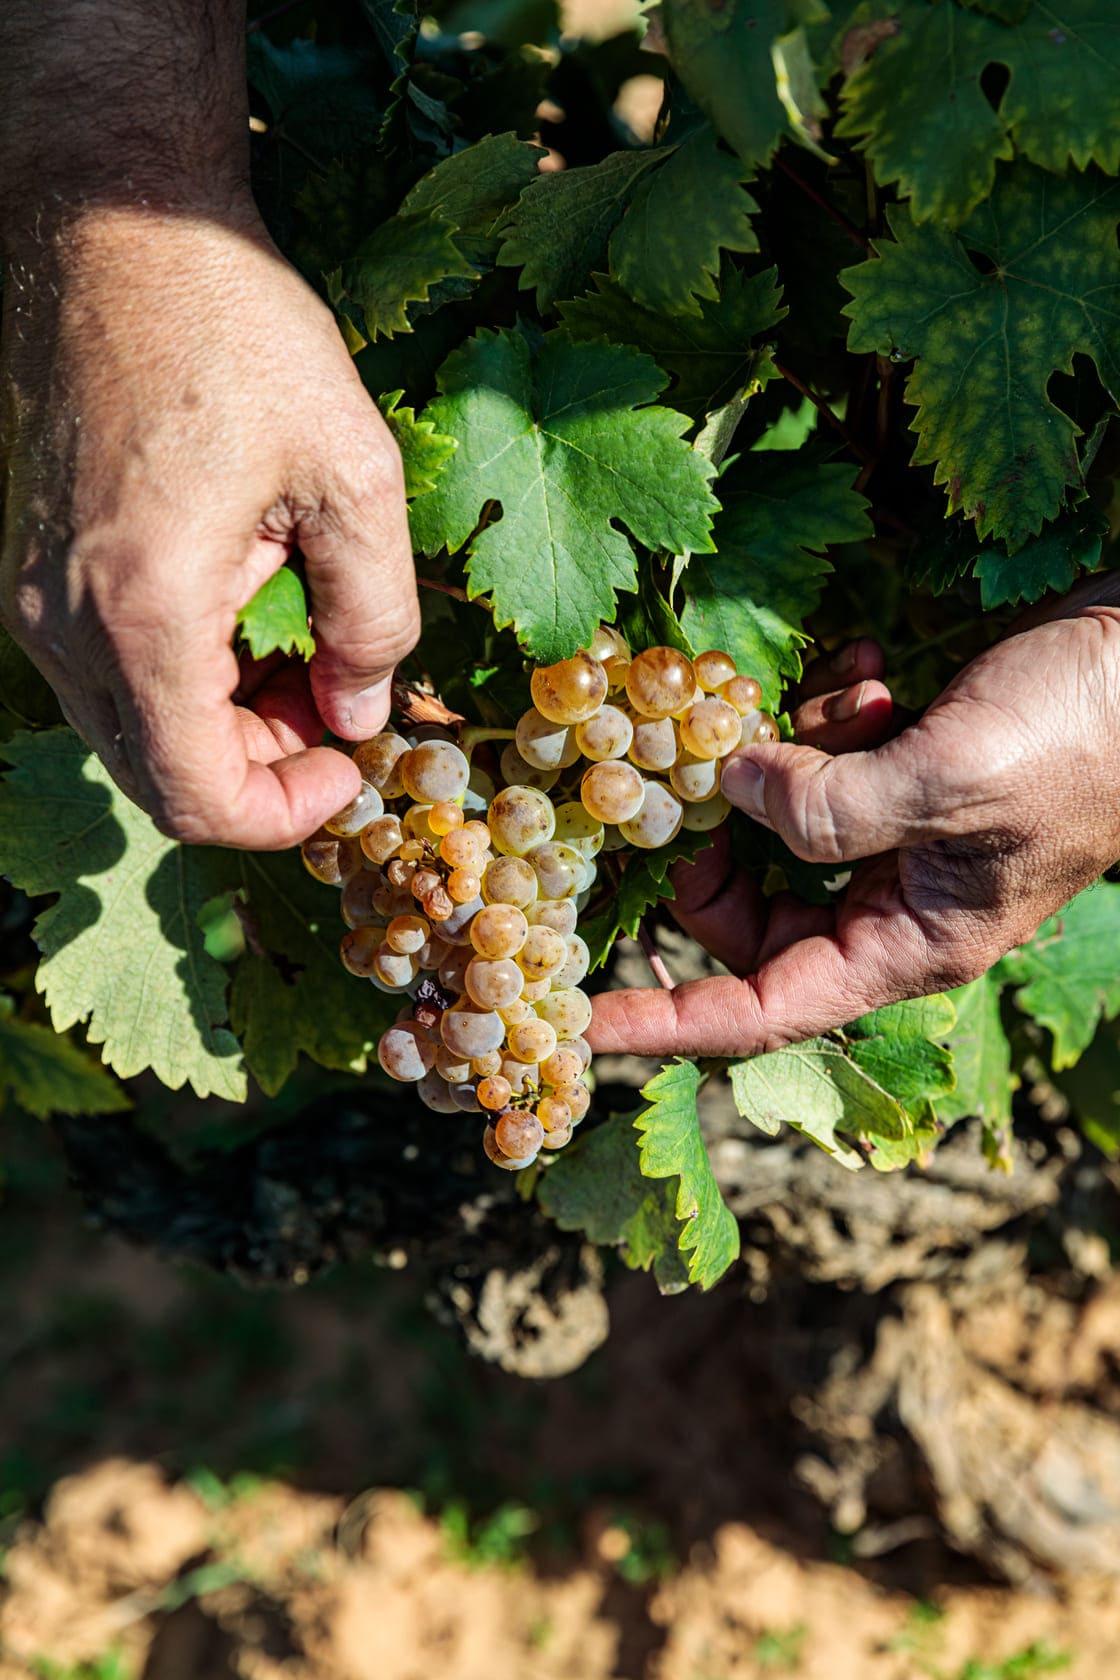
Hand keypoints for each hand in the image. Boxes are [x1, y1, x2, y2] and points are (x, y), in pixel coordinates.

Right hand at [0, 203, 416, 847]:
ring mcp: (39, 599)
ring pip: (135, 731)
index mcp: (143, 611)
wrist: (117, 226)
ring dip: (228, 725)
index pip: (197, 798)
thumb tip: (365, 712)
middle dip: (264, 768)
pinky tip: (254, 613)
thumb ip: (374, 616)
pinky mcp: (40, 570)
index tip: (351, 767)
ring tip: (310, 651)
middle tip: (343, 703)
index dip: (285, 814)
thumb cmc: (235, 330)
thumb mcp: (353, 472)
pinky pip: (113, 674)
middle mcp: (67, 623)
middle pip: (162, 777)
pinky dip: (187, 680)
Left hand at [589, 594, 1119, 1056]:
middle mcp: (894, 903)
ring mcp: (899, 837)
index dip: (664, 1020)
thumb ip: (828, 805)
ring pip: (783, 819)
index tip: (577, 1022)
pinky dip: (832, 712)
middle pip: (752, 906)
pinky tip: (871, 668)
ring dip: (790, 752)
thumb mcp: (947, 780)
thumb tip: (728, 787)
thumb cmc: (1080, 736)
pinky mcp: (904, 772)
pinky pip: (828, 759)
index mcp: (907, 943)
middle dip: (719, 835)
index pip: (759, 1008)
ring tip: (849, 697)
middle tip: (702, 764)